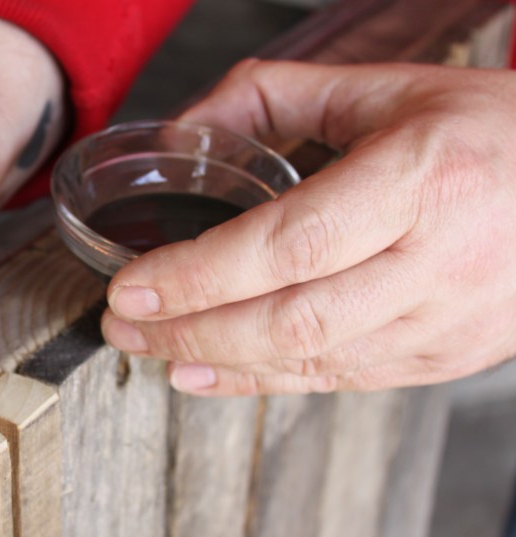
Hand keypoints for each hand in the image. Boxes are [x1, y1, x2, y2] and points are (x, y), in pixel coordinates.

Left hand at [101, 60, 515, 394]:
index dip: (200, 275)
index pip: (289, 244)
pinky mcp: (446, 356)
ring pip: (312, 362)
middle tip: (122, 325)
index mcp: (422, 178)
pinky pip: (340, 381)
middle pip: (291, 319)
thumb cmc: (488, 132)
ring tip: (150, 350)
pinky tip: (208, 374)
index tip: (131, 286)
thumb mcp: (387, 89)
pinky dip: (263, 382)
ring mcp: (446, 319)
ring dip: (217, 362)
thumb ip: (276, 96)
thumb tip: (185, 130)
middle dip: (190, 330)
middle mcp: (439, 259)